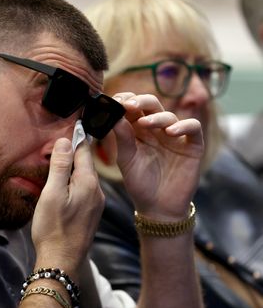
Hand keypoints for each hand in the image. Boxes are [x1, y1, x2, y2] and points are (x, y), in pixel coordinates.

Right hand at [31, 137, 103, 277]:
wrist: (62, 261)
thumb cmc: (53, 228)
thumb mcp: (52, 194)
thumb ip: (60, 166)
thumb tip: (66, 140)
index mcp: (88, 182)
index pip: (84, 150)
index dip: (77, 135)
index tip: (75, 120)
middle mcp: (97, 190)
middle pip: (86, 161)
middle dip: (76, 148)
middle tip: (65, 135)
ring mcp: (96, 202)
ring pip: (85, 175)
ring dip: (75, 165)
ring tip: (63, 155)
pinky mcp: (92, 212)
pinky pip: (85, 187)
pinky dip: (76, 179)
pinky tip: (66, 181)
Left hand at [112, 93, 203, 218]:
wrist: (157, 207)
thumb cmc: (140, 183)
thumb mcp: (127, 159)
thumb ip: (122, 137)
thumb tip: (114, 115)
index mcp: (138, 130)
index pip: (133, 108)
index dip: (125, 100)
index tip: (115, 101)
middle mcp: (157, 130)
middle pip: (152, 105)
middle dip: (140, 101)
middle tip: (129, 105)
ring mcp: (175, 136)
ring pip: (169, 115)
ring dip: (157, 116)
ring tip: (146, 123)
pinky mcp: (192, 146)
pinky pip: (193, 128)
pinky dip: (184, 126)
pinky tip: (171, 132)